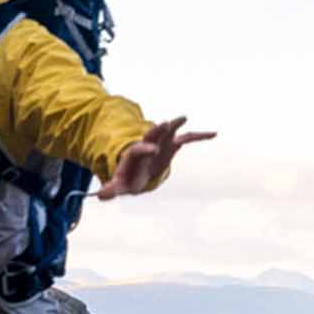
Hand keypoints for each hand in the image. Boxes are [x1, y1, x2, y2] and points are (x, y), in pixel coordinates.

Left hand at [94, 116, 215, 200]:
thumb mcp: (120, 184)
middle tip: (165, 122)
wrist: (138, 167)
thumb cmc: (129, 176)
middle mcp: (149, 143)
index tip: (152, 149)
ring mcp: (162, 142)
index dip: (145, 148)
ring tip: (184, 117)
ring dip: (176, 125)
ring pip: (169, 131)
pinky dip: (200, 136)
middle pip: (152, 134)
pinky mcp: (173, 145)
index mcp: (135, 152)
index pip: (139, 148)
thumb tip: (99, 196)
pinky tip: (214, 133)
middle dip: (158, 130)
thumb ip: (111, 189)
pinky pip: (188, 138)